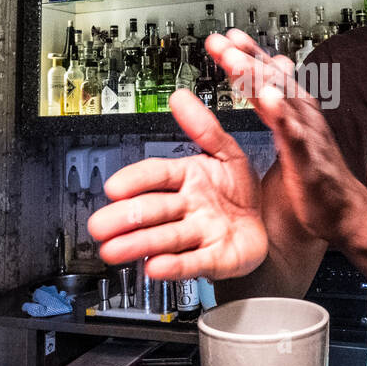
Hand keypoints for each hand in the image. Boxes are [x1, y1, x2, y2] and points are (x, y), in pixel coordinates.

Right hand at [87, 89, 267, 280]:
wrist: (265, 224)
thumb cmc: (240, 191)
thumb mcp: (228, 152)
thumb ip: (205, 127)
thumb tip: (181, 98)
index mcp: (187, 177)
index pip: (156, 175)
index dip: (136, 180)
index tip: (114, 186)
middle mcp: (187, 206)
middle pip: (153, 210)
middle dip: (127, 217)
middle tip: (100, 224)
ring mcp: (198, 234)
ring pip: (166, 238)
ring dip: (138, 244)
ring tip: (113, 250)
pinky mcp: (213, 259)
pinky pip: (192, 263)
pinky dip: (174, 266)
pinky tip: (154, 266)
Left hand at [204, 29, 366, 243]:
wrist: (344, 212)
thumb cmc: (317, 176)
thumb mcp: (292, 133)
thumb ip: (279, 103)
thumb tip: (271, 75)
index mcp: (295, 109)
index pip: (269, 75)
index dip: (248, 54)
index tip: (225, 37)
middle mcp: (303, 115)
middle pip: (271, 80)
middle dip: (245, 59)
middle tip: (220, 43)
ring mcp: (308, 134)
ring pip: (281, 100)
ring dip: (257, 78)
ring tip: (235, 61)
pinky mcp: (309, 159)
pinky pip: (294, 133)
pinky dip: (283, 115)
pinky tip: (270, 100)